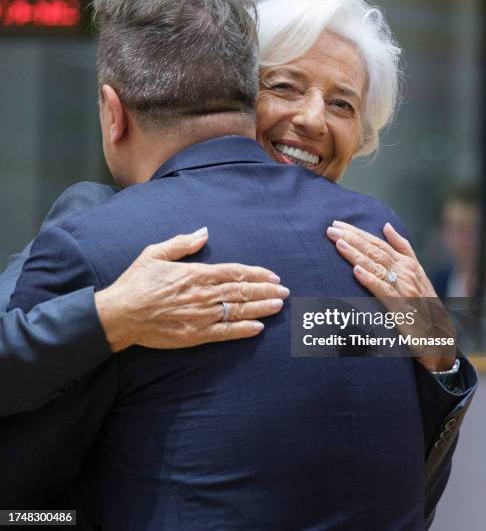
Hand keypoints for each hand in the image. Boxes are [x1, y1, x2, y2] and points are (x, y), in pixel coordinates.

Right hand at [95, 227, 287, 351]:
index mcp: (196, 273)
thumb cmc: (136, 282)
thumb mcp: (155, 253)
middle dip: (266, 291)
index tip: (273, 276)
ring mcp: (201, 316)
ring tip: (279, 306)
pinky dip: (243, 330)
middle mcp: (203, 294)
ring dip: (261, 308)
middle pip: (241, 291)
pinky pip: (225, 332)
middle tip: (284, 292)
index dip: (256, 274)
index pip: (234, 272)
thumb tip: (204, 232)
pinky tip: (258, 328)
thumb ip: (183, 243)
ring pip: (238, 310)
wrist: (120, 314)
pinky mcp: (195, 334)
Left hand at [327, 220, 455, 371]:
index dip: (357, 233)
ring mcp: (405, 290)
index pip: (378, 243)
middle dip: (352, 238)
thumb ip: (403, 249)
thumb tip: (387, 226)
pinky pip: (384, 291)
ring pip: (377, 267)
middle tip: (330, 230)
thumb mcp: (417, 273)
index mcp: (407, 264)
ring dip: (356, 255)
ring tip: (339, 244)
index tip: (337, 225)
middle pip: (375, 251)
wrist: (441, 339)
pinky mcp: (403, 309)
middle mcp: (407, 273)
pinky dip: (370, 280)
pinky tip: (356, 271)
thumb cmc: (425, 306)